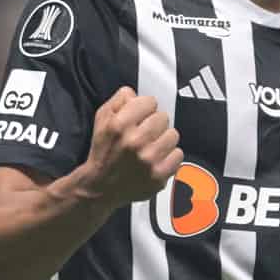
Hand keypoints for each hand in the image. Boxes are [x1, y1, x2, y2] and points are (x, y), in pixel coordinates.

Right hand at [76, 87, 181, 205]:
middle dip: (154, 122)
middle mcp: (135, 142)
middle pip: (163, 117)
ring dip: (164, 138)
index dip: (145, 107)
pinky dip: (169, 156)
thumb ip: (119, 100)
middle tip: (146, 132)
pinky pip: (178, 155)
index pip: (150, 102)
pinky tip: (157, 158)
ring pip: (173, 135)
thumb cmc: (103, 150)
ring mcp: (149, 161)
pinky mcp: (159, 176)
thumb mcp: (102, 119)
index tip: (140, 116)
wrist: (101, 186)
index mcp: (120, 125)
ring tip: (152, 145)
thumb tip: (136, 93)